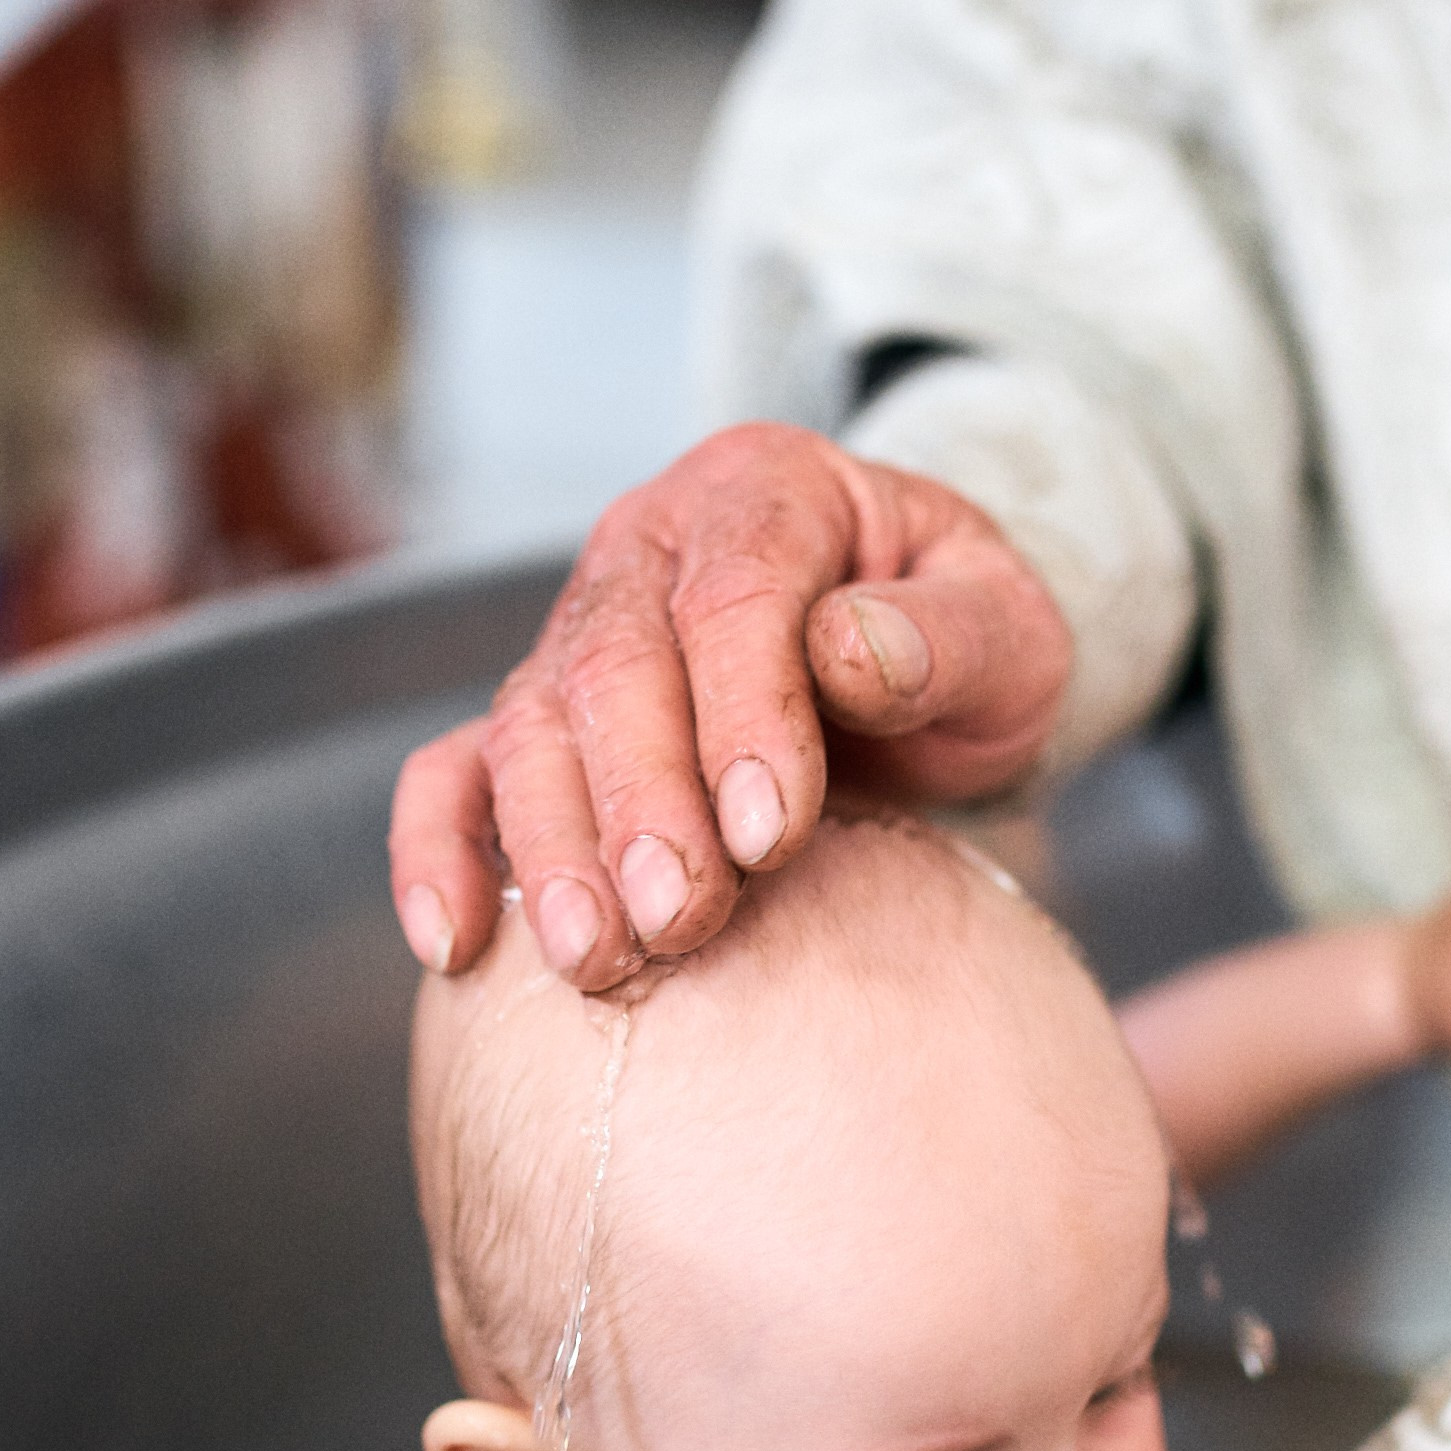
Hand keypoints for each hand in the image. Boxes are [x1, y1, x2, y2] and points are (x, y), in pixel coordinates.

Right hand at [388, 425, 1071, 988]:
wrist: (921, 663)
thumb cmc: (959, 644)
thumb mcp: (1008, 627)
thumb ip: (949, 634)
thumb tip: (851, 653)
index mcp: (767, 493)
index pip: (735, 593)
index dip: (744, 712)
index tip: (770, 834)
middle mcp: (651, 544)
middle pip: (614, 664)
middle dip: (641, 801)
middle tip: (679, 917)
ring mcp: (580, 627)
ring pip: (530, 723)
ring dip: (554, 846)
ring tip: (597, 958)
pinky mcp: (541, 718)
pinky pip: (458, 771)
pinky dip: (442, 852)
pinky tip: (458, 943)